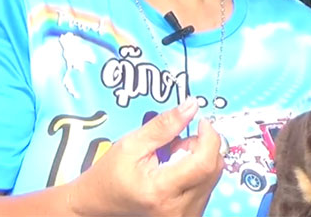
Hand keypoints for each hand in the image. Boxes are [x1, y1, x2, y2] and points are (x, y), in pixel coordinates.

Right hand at [67, 97, 223, 216]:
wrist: (97, 204)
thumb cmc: (109, 176)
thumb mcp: (131, 144)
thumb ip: (164, 125)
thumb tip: (190, 106)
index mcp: (161, 191)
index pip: (204, 162)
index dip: (209, 137)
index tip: (201, 122)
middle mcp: (178, 209)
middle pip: (213, 169)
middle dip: (203, 146)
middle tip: (179, 139)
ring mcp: (184, 216)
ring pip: (212, 178)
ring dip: (199, 159)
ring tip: (172, 156)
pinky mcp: (188, 216)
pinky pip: (206, 187)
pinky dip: (197, 172)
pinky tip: (176, 170)